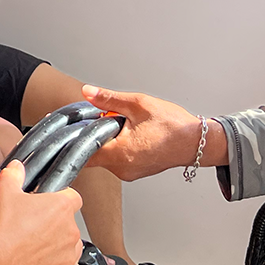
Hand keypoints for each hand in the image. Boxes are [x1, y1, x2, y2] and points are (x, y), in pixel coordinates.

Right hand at [0, 161, 83, 264]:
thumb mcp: (3, 191)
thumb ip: (14, 175)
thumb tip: (17, 167)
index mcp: (62, 206)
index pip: (72, 197)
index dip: (59, 198)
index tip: (48, 204)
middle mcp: (70, 231)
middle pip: (69, 223)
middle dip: (55, 224)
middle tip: (33, 227)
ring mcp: (69, 255)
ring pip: (70, 246)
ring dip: (58, 245)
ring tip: (34, 246)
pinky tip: (42, 263)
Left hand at [80, 85, 225, 181]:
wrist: (196, 142)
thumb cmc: (173, 125)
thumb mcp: (138, 104)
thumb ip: (109, 99)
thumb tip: (88, 92)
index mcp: (119, 153)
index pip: (82, 152)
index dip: (72, 139)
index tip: (68, 128)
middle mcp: (122, 168)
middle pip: (93, 152)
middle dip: (94, 133)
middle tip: (106, 118)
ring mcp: (128, 172)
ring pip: (105, 155)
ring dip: (107, 139)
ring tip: (124, 124)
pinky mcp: (134, 172)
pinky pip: (117, 159)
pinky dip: (117, 145)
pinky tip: (129, 133)